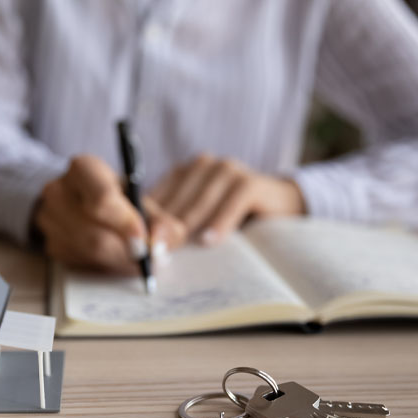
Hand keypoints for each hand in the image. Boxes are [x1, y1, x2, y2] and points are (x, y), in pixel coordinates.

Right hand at [34, 155, 185, 272]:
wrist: (84, 201)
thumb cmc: (118, 198)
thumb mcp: (144, 201)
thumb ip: (162, 222)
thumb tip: (159, 244)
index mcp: (84, 169)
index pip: (102, 200)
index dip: (125, 224)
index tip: (144, 239)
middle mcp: (59, 191)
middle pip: (95, 235)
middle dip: (126, 251)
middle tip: (148, 256)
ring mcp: (49, 219)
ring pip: (88, 253)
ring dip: (118, 261)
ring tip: (136, 256)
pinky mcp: (51, 244)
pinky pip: (81, 263)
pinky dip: (104, 265)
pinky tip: (115, 255)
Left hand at [150, 154, 305, 244]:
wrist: (280, 206)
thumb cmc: (231, 215)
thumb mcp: (200, 217)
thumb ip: (176, 224)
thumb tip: (145, 245)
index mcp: (185, 172)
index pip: (158, 195)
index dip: (147, 220)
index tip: (138, 243)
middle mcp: (203, 165)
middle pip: (176, 200)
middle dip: (164, 228)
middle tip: (152, 252)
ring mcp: (227, 170)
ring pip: (199, 202)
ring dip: (185, 228)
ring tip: (173, 250)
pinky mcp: (250, 182)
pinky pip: (231, 203)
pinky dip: (219, 223)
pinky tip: (209, 241)